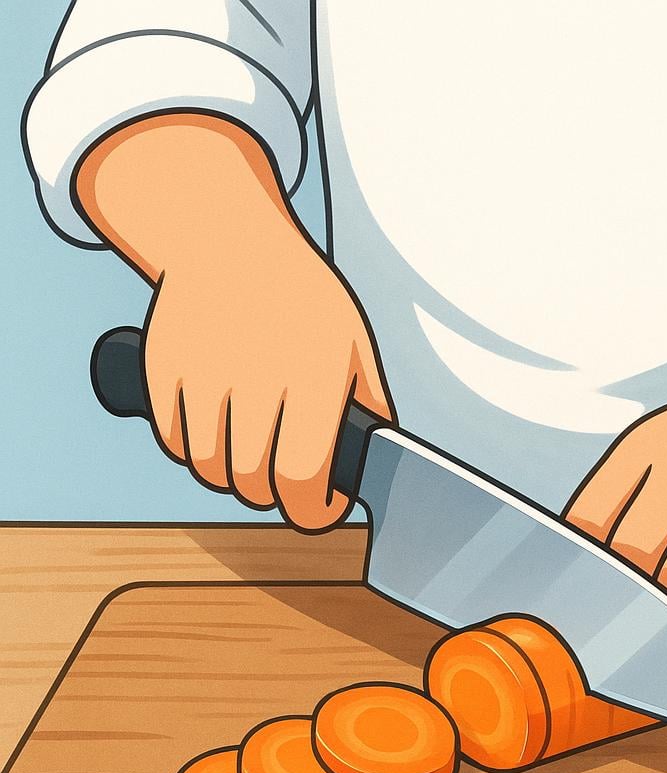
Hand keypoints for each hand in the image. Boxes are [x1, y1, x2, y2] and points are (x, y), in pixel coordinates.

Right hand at [143, 235, 391, 529]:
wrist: (227, 237)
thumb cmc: (303, 299)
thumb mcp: (354, 343)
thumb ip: (369, 407)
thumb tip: (373, 467)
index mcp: (313, 369)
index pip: (302, 473)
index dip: (312, 509)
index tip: (319, 510)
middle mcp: (254, 370)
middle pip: (252, 480)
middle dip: (274, 496)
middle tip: (286, 485)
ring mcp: (201, 368)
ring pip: (207, 468)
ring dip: (231, 478)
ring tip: (250, 460)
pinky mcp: (160, 367)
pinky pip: (172, 442)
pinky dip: (193, 451)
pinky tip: (217, 433)